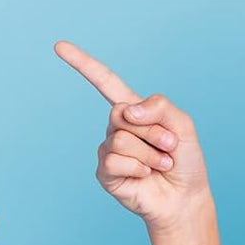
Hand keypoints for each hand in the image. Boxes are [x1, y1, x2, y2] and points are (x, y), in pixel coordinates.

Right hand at [55, 39, 210, 232]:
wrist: (184, 198)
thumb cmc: (184, 160)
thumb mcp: (182, 125)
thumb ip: (159, 107)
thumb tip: (126, 111)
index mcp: (133, 110)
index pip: (104, 82)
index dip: (83, 63)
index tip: (59, 46)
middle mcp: (117, 127)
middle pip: (121, 114)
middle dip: (152, 130)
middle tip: (169, 146)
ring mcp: (108, 149)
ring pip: (121, 139)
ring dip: (150, 153)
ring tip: (162, 164)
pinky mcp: (105, 172)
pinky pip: (116, 160)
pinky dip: (139, 168)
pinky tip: (145, 176)